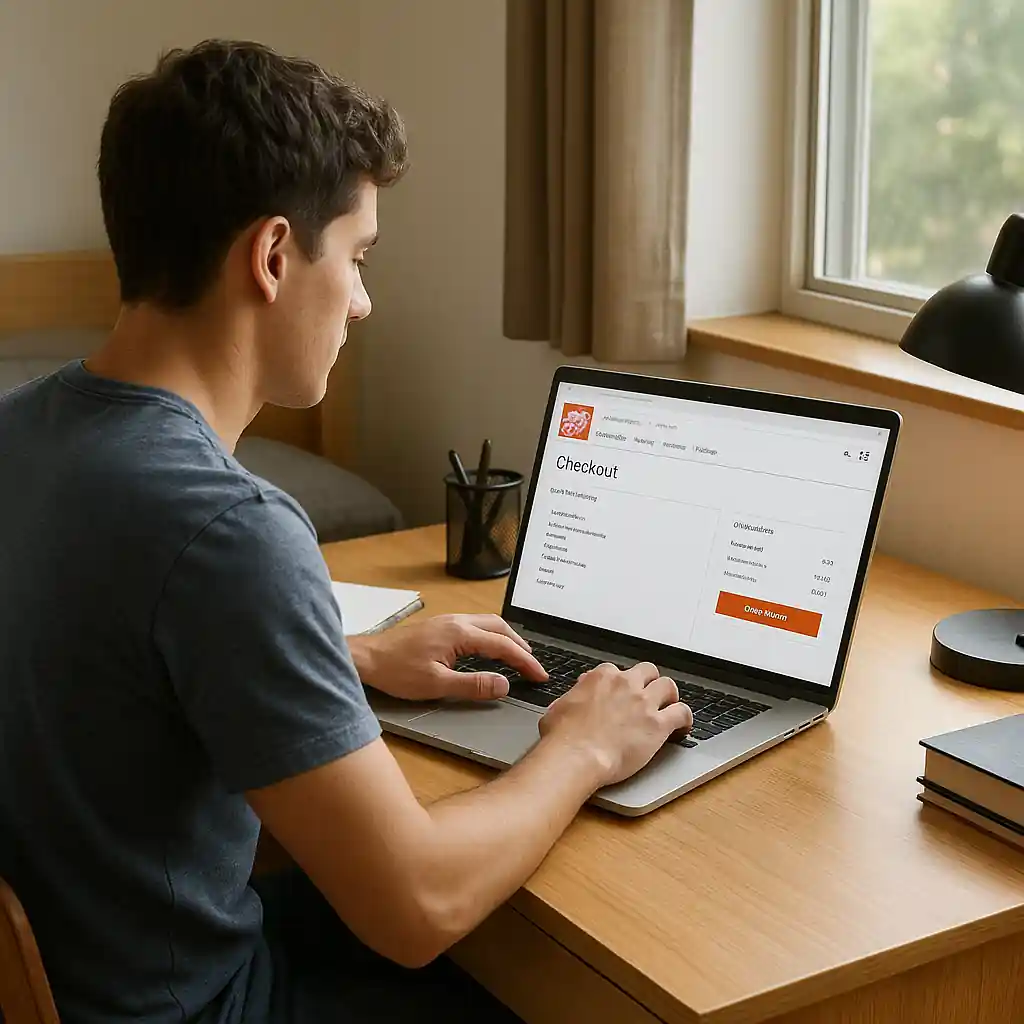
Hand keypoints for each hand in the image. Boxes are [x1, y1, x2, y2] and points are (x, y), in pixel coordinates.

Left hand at [349, 614, 547, 701]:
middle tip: (534, 667)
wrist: (367, 658)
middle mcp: (457, 621)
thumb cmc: (397, 671)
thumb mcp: (437, 685)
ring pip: (488, 623)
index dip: (525, 661)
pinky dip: (492, 636)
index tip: (540, 676)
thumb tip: (504, 685)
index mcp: (460, 633)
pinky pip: (476, 625)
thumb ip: (473, 685)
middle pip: (500, 627)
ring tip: (519, 657)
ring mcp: (448, 621)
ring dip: (507, 638)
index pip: (503, 645)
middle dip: (521, 645)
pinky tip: (490, 649)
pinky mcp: (440, 626)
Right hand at [538, 662, 692, 786]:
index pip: (616, 671)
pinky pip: (682, 712)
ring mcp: (643, 703)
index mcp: (601, 678)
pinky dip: (685, 718)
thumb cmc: (563, 736)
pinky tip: (683, 726)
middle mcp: (625, 684)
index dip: (618, 684)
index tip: (618, 694)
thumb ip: (574, 696)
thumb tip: (576, 695)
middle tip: (648, 696)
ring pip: (668, 686)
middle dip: (649, 682)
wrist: (576, 754)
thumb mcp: (559, 706)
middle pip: (647, 671)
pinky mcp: (658, 724)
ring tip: (669, 707)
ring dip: (669, 696)